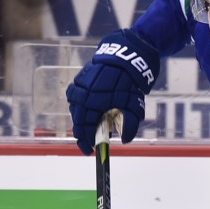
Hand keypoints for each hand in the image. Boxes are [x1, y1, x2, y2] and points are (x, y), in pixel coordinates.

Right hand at [65, 29, 159, 154]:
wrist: (124, 58)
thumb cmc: (129, 84)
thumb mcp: (134, 107)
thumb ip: (130, 126)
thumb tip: (125, 140)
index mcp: (92, 105)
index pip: (84, 129)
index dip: (86, 142)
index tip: (89, 150)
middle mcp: (82, 97)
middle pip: (78, 121)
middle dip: (84, 133)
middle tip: (91, 140)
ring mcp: (78, 87)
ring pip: (76, 110)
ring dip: (83, 120)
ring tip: (93, 125)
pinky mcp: (79, 80)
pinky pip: (76, 98)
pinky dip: (81, 107)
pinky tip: (91, 109)